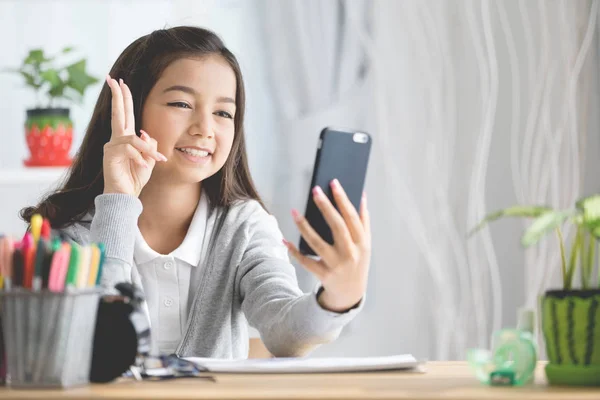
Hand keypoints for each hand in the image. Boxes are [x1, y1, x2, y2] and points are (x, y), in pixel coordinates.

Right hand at [103, 75, 166, 196]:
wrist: (125, 196)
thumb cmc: (135, 178)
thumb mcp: (149, 160)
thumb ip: (149, 145)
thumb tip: (146, 133)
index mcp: (126, 139)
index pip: (125, 115)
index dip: (123, 99)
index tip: (120, 83)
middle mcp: (116, 139)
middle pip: (118, 113)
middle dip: (117, 96)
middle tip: (113, 79)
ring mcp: (111, 146)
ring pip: (132, 138)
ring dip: (147, 150)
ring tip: (156, 161)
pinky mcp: (110, 155)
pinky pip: (129, 150)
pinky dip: (140, 158)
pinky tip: (144, 167)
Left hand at [284, 179, 370, 312]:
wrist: (351, 293)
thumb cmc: (357, 262)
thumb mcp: (365, 243)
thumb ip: (364, 220)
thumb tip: (362, 195)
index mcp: (362, 243)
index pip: (352, 217)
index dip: (343, 199)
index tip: (333, 183)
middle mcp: (350, 253)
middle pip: (337, 227)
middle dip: (326, 207)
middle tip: (315, 190)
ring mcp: (336, 265)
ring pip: (317, 243)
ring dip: (304, 226)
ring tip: (294, 211)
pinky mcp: (323, 275)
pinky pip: (306, 261)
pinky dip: (294, 251)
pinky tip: (284, 239)